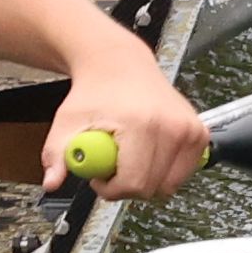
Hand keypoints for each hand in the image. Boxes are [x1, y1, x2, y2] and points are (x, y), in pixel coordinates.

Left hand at [42, 42, 207, 201]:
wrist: (120, 63)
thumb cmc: (96, 90)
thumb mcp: (66, 122)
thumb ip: (56, 155)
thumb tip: (52, 182)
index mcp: (143, 124)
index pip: (134, 183)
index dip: (111, 188)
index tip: (100, 176)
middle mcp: (172, 126)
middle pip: (152, 187)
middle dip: (127, 184)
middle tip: (112, 163)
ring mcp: (190, 130)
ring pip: (169, 184)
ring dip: (146, 179)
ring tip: (129, 154)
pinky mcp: (199, 134)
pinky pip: (181, 173)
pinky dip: (163, 170)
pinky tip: (147, 151)